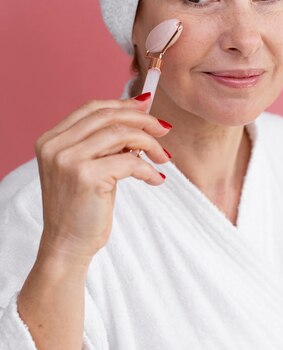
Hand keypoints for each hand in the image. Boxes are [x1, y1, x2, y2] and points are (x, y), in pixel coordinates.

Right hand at [34, 95, 171, 264]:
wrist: (67, 246)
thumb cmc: (81, 208)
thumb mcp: (88, 167)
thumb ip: (104, 142)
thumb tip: (139, 115)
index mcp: (51, 139)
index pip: (92, 108)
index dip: (122, 103)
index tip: (147, 106)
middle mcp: (56, 146)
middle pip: (108, 116)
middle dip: (142, 120)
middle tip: (164, 129)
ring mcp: (68, 160)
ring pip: (122, 134)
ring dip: (150, 143)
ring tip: (162, 158)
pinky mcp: (86, 176)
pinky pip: (130, 161)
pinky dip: (148, 168)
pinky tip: (155, 179)